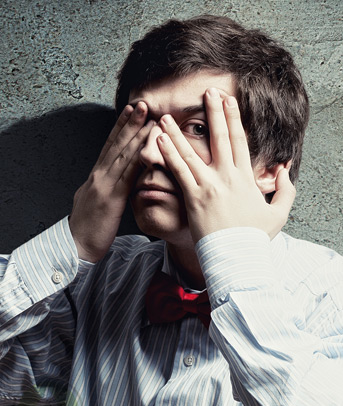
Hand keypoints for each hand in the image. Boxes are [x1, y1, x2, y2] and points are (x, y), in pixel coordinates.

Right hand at [69, 102, 152, 261]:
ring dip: (135, 134)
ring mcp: (104, 185)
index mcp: (97, 176)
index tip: (132, 110)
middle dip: (130, 122)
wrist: (75, 247)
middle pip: (116, 144)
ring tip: (147, 116)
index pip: (111, 146)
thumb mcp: (100, 202)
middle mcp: (99, 176)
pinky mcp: (111, 199)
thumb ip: (109, 188)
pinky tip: (147, 148)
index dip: (121, 127)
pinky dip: (137, 160)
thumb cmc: (90, 228)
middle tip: (142, 103)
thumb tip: (117, 181)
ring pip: (122, 154)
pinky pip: (126, 176)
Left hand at [156, 88, 294, 242]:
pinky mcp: (193, 197)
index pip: (240, 141)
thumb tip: (284, 169)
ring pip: (192, 152)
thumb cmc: (256, 238)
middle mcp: (228, 177)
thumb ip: (285, 189)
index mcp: (246, 178)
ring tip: (166, 116)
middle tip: (207, 92)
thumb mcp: (279, 214)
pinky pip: (178, 171)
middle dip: (213, 113)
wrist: (238, 257)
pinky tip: (158, 140)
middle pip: (219, 138)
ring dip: (177, 132)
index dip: (233, 119)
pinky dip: (168, 154)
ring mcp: (209, 186)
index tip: (229, 101)